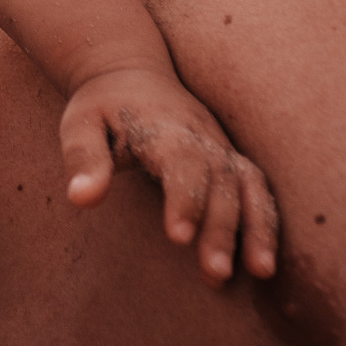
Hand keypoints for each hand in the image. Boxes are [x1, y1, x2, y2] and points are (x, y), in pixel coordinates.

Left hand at [58, 64, 278, 284]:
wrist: (130, 73)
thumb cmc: (101, 106)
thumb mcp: (79, 124)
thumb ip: (83, 158)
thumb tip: (81, 199)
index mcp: (162, 125)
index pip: (182, 160)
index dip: (185, 197)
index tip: (179, 237)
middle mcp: (201, 134)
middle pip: (221, 179)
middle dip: (222, 227)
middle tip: (215, 272)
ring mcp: (220, 145)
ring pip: (250, 183)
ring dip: (258, 227)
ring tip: (261, 272)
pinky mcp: (230, 158)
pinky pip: (257, 188)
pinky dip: (266, 221)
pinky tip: (263, 260)